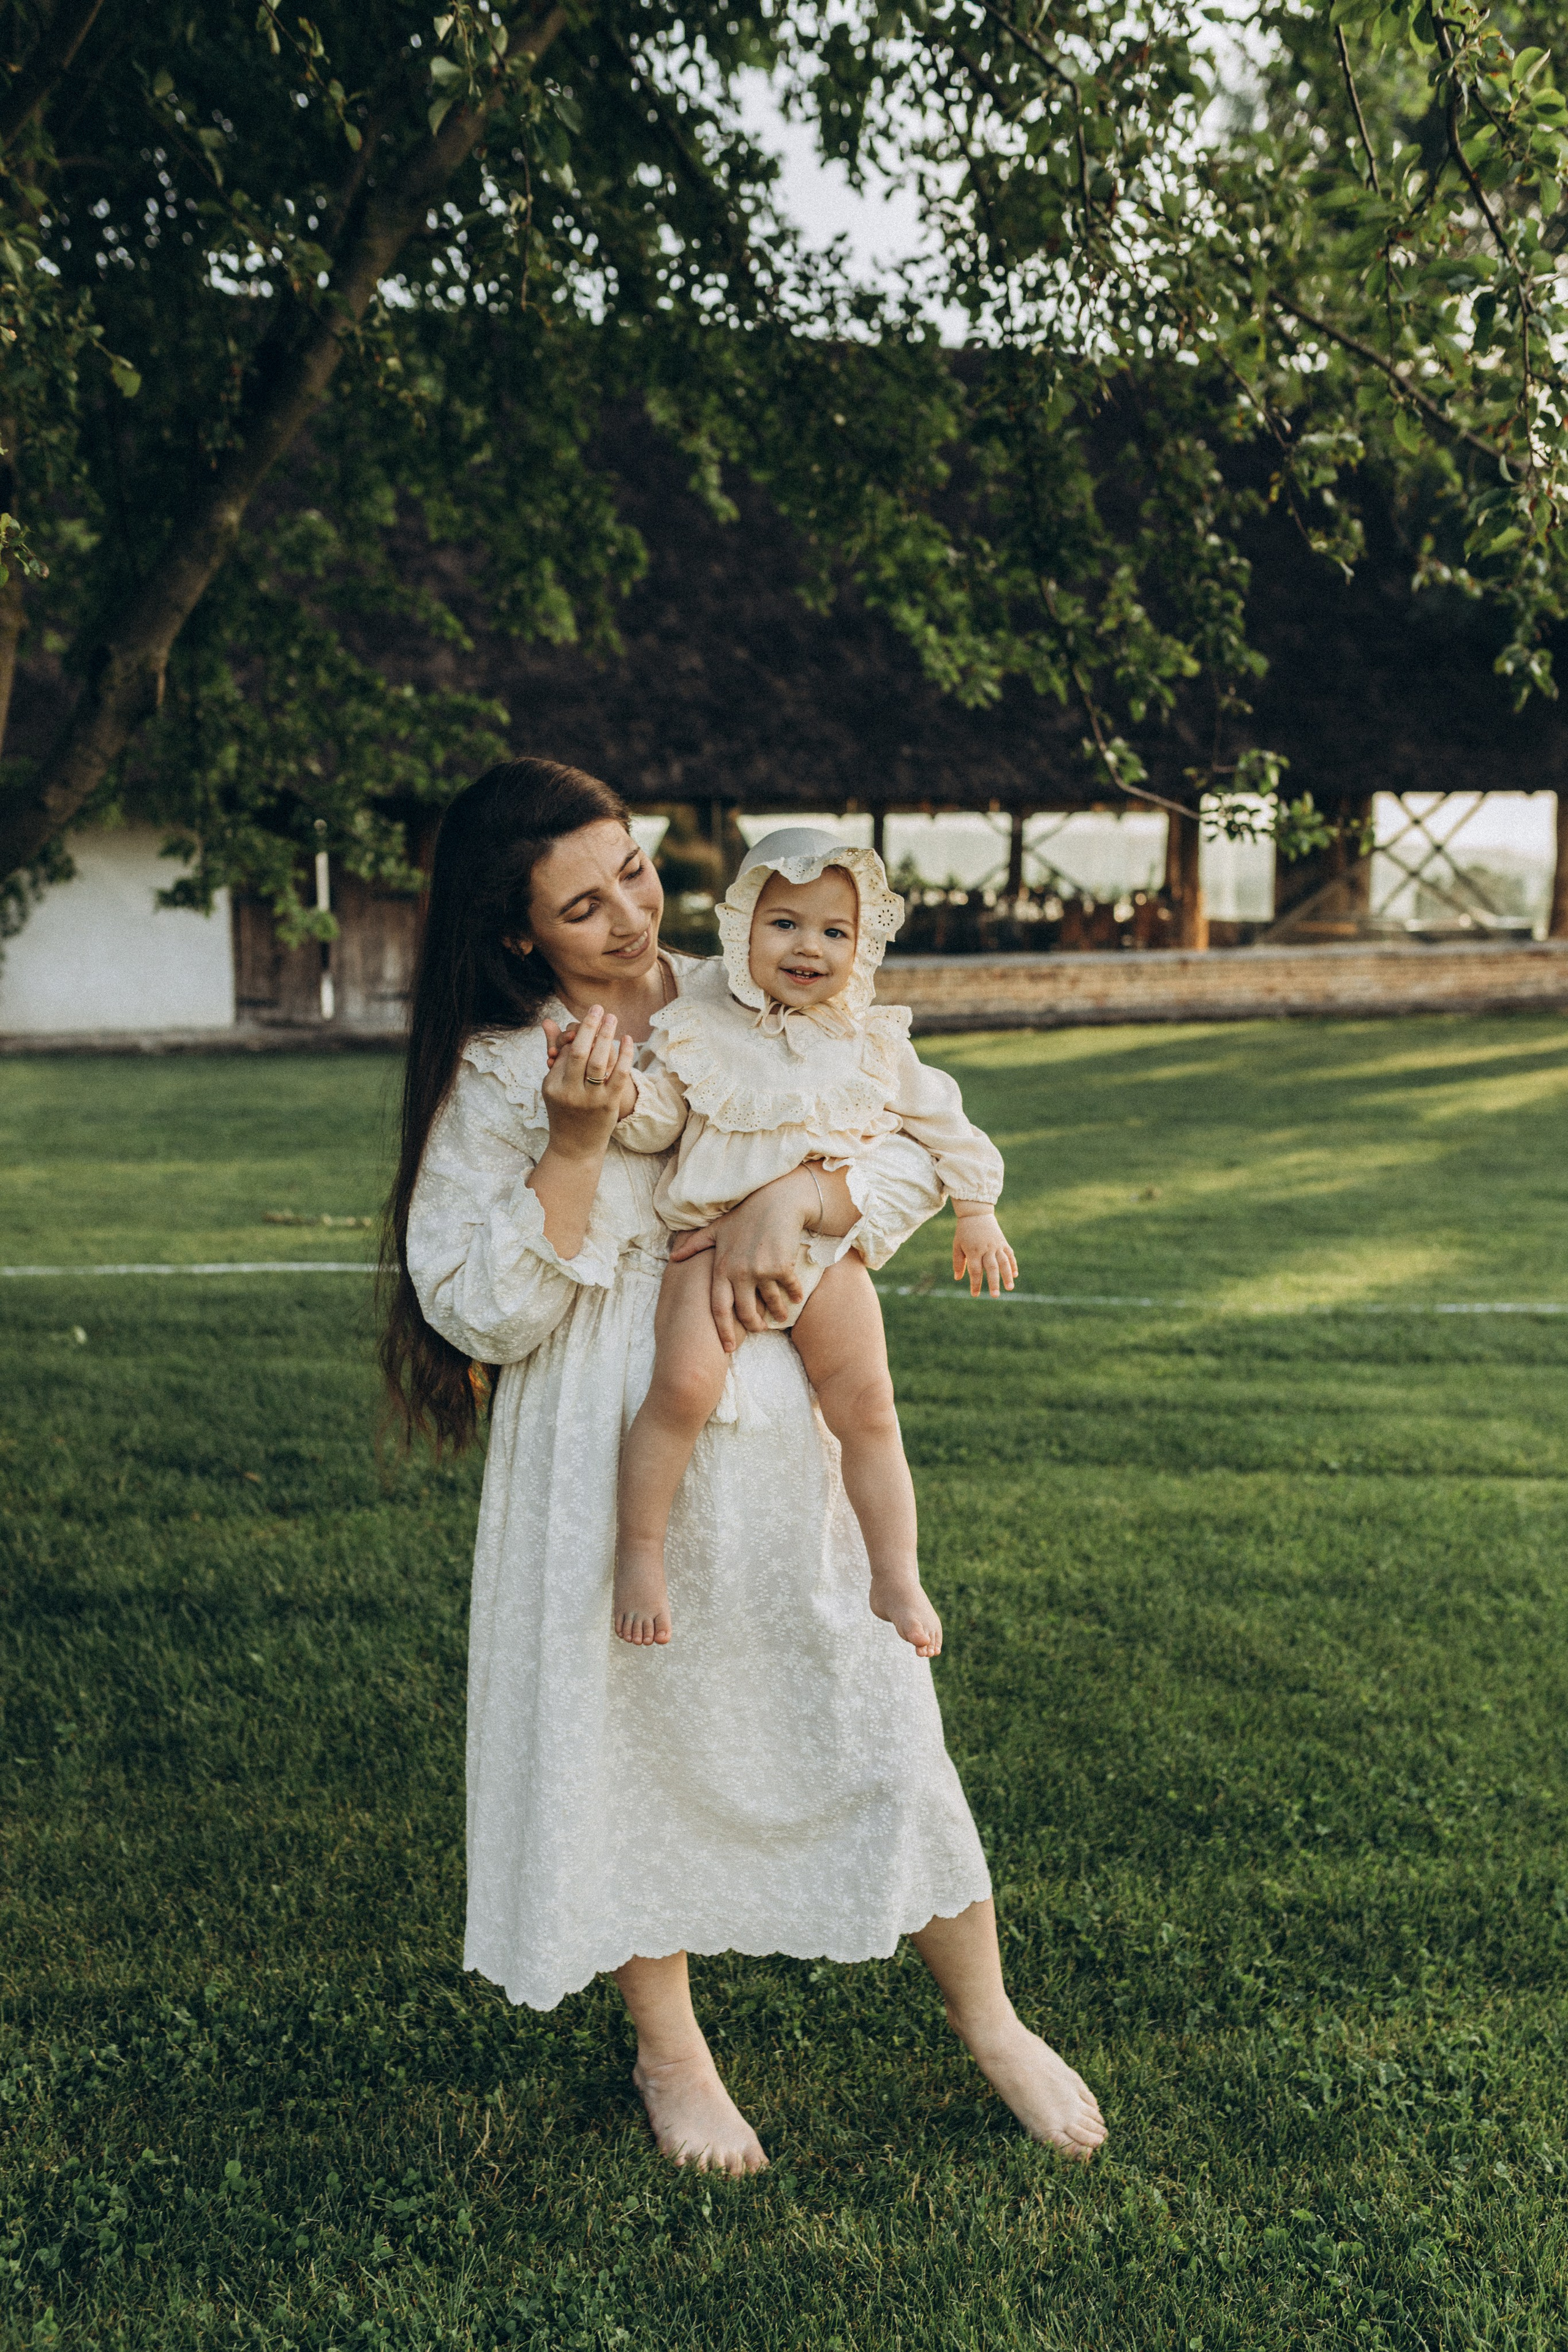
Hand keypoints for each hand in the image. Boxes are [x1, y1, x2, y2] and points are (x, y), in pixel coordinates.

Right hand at [539, 1008, 635, 1154]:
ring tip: (612, 1017)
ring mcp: (590, 1100)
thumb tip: (548, 1021)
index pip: (564, 1051)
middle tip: (598, 1007)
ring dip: (606, 1035)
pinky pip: (619, 1074)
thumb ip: (555, 1052)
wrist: (576, 1146)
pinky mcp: (609, 1105)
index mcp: (553, 1085)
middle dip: (589, 1026)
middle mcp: (570, 1092)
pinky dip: (624, 1054)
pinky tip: (628, 1039)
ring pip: (598, 1061)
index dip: (575, 1034)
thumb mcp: (553, 1084)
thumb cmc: (565, 1110)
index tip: (586, 1021)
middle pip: (579, 1052)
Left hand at [668, 1168, 820, 1351]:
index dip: (722, 1330)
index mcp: (721, 1268)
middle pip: (744, 1312)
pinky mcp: (781, 1266)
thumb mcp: (716, 1229)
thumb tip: (673, 1257)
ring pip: (769, 1303)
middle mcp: (739, 1273)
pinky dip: (794, 1296)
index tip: (726, 1348)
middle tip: (758, 1330)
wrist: (776, 1201)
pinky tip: (796, 1298)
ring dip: (777, 1313)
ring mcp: (761, 1271)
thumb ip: (695, 1245)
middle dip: (753, 1326)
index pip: (718, 1307)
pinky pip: (789, 1289)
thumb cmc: (745, 1215)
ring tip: (781, 1317)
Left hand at [951, 1206, 1016, 1297]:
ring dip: (1007, 1276)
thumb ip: (958, 1262)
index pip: (975, 1271)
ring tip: (1010, 1288)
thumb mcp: (957, 1246)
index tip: (975, 1295)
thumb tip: (958, 1278)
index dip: (975, 1284)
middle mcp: (986, 1249)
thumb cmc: (964, 1232)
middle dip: (993, 1283)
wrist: (976, 1213)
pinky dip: (1013, 1265)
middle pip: (991, 1268)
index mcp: (973, 1251)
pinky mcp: (1003, 1242)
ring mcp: (996, 1245)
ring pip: (1003, 1262)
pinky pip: (1010, 1255)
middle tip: (995, 1296)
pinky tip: (1015, 1275)